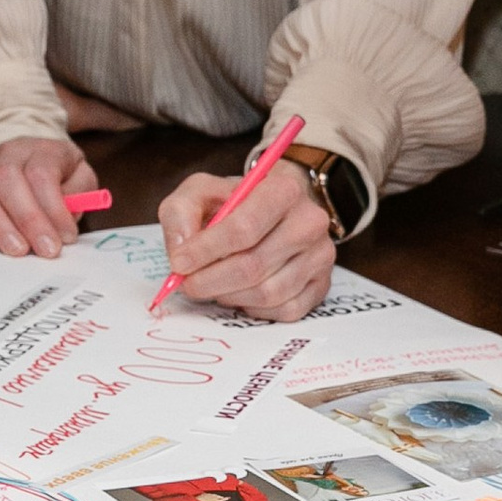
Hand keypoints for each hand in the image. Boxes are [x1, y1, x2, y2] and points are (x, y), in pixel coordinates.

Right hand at [0, 136, 95, 257]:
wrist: (23, 155)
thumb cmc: (54, 173)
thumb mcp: (79, 175)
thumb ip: (80, 193)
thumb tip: (68, 217)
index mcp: (39, 149)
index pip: (41, 173)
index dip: (54, 208)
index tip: (66, 237)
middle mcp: (4, 153)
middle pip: (7, 179)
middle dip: (27, 219)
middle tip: (44, 250)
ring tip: (15, 250)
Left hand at [157, 161, 333, 320]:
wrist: (274, 209)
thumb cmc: (234, 201)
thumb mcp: (200, 192)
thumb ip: (180, 213)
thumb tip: (180, 250)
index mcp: (283, 190)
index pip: (243, 228)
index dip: (206, 251)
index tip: (179, 263)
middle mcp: (310, 222)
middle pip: (253, 266)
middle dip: (210, 281)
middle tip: (187, 284)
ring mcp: (321, 256)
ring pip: (268, 293)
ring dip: (229, 296)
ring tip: (212, 285)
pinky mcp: (323, 284)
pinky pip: (285, 310)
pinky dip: (254, 308)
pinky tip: (238, 293)